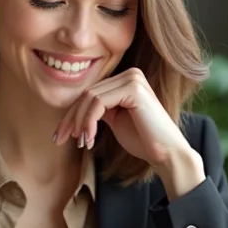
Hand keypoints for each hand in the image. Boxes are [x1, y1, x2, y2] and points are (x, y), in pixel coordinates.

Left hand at [53, 67, 204, 198]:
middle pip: (87, 94)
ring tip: (80, 143)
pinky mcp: (133, 88)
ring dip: (79, 123)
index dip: (71, 114)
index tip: (61, 135)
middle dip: (70, 119)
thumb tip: (74, 109)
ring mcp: (133, 79)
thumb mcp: (115, 120)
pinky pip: (98, 102)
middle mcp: (130, 74)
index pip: (89, 93)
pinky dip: (88, 122)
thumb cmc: (143, 140)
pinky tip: (89, 139)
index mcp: (126, 79)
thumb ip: (99, 109)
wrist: (167, 154)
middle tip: (61, 139)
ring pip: (89, 98)